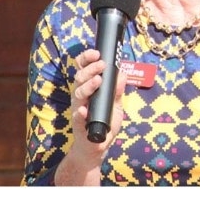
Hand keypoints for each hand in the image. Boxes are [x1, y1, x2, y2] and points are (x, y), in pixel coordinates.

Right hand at [65, 49, 127, 164]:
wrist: (96, 146)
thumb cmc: (105, 123)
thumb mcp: (116, 106)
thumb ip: (118, 91)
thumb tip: (122, 73)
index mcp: (88, 88)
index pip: (83, 69)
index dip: (87, 59)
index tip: (96, 53)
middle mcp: (80, 96)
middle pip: (80, 77)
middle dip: (90, 69)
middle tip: (101, 65)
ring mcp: (78, 109)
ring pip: (78, 93)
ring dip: (87, 86)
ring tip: (97, 80)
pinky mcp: (78, 124)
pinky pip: (77, 116)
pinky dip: (80, 112)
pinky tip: (84, 109)